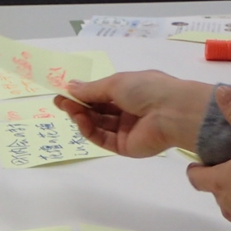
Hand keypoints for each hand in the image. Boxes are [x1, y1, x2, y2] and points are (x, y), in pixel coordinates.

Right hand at [53, 71, 212, 156]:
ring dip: (81, 116)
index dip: (83, 94)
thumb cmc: (147, 89)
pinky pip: (103, 139)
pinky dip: (89, 129)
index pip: (102, 95)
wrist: (171, 112)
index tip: (63, 92)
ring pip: (98, 125)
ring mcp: (126, 130)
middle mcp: (128, 111)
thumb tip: (70, 87)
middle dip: (78, 105)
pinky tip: (80, 119)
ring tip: (68, 107)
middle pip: (98, 111)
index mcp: (130, 92)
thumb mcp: (115, 83)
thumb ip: (91, 89)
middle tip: (59, 101)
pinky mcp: (124, 147)